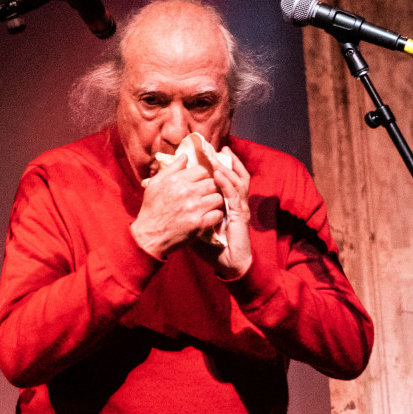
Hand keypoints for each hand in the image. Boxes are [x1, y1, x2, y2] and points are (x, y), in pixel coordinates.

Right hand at [131, 153, 224, 259]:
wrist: (149, 236)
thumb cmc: (151, 209)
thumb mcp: (155, 184)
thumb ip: (172, 168)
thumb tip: (185, 155)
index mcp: (176, 180)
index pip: (202, 170)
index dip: (202, 176)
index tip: (199, 183)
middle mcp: (187, 192)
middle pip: (213, 183)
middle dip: (211, 188)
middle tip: (206, 195)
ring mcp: (194, 208)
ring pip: (218, 198)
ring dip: (215, 202)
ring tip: (208, 206)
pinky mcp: (199, 223)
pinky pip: (217, 214)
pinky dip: (215, 216)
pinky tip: (208, 217)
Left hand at [197, 146, 252, 278]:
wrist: (228, 264)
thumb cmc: (214, 248)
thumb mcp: (197, 226)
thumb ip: (189, 211)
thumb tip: (172, 198)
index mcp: (228, 204)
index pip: (227, 180)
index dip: (222, 166)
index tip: (210, 154)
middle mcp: (236, 203)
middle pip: (237, 176)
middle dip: (229, 161)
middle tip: (221, 148)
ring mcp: (240, 208)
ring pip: (238, 182)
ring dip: (228, 168)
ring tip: (219, 156)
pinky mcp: (240, 216)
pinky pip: (235, 195)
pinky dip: (227, 183)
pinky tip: (219, 174)